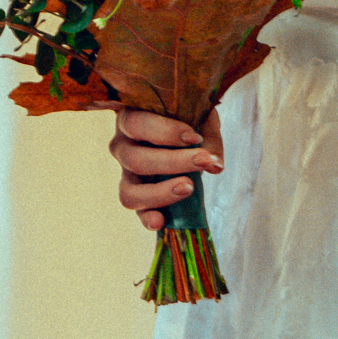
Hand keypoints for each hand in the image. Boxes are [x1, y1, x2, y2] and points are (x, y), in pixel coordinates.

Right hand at [110, 105, 223, 233]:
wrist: (179, 127)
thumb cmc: (184, 116)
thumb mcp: (197, 116)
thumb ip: (207, 137)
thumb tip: (216, 166)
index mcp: (130, 119)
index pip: (137, 124)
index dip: (164, 132)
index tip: (194, 137)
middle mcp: (121, 147)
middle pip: (136, 160)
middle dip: (173, 162)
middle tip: (203, 160)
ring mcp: (126, 174)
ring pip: (130, 192)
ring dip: (160, 193)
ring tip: (189, 187)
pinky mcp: (136, 195)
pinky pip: (136, 211)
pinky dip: (147, 218)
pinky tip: (160, 222)